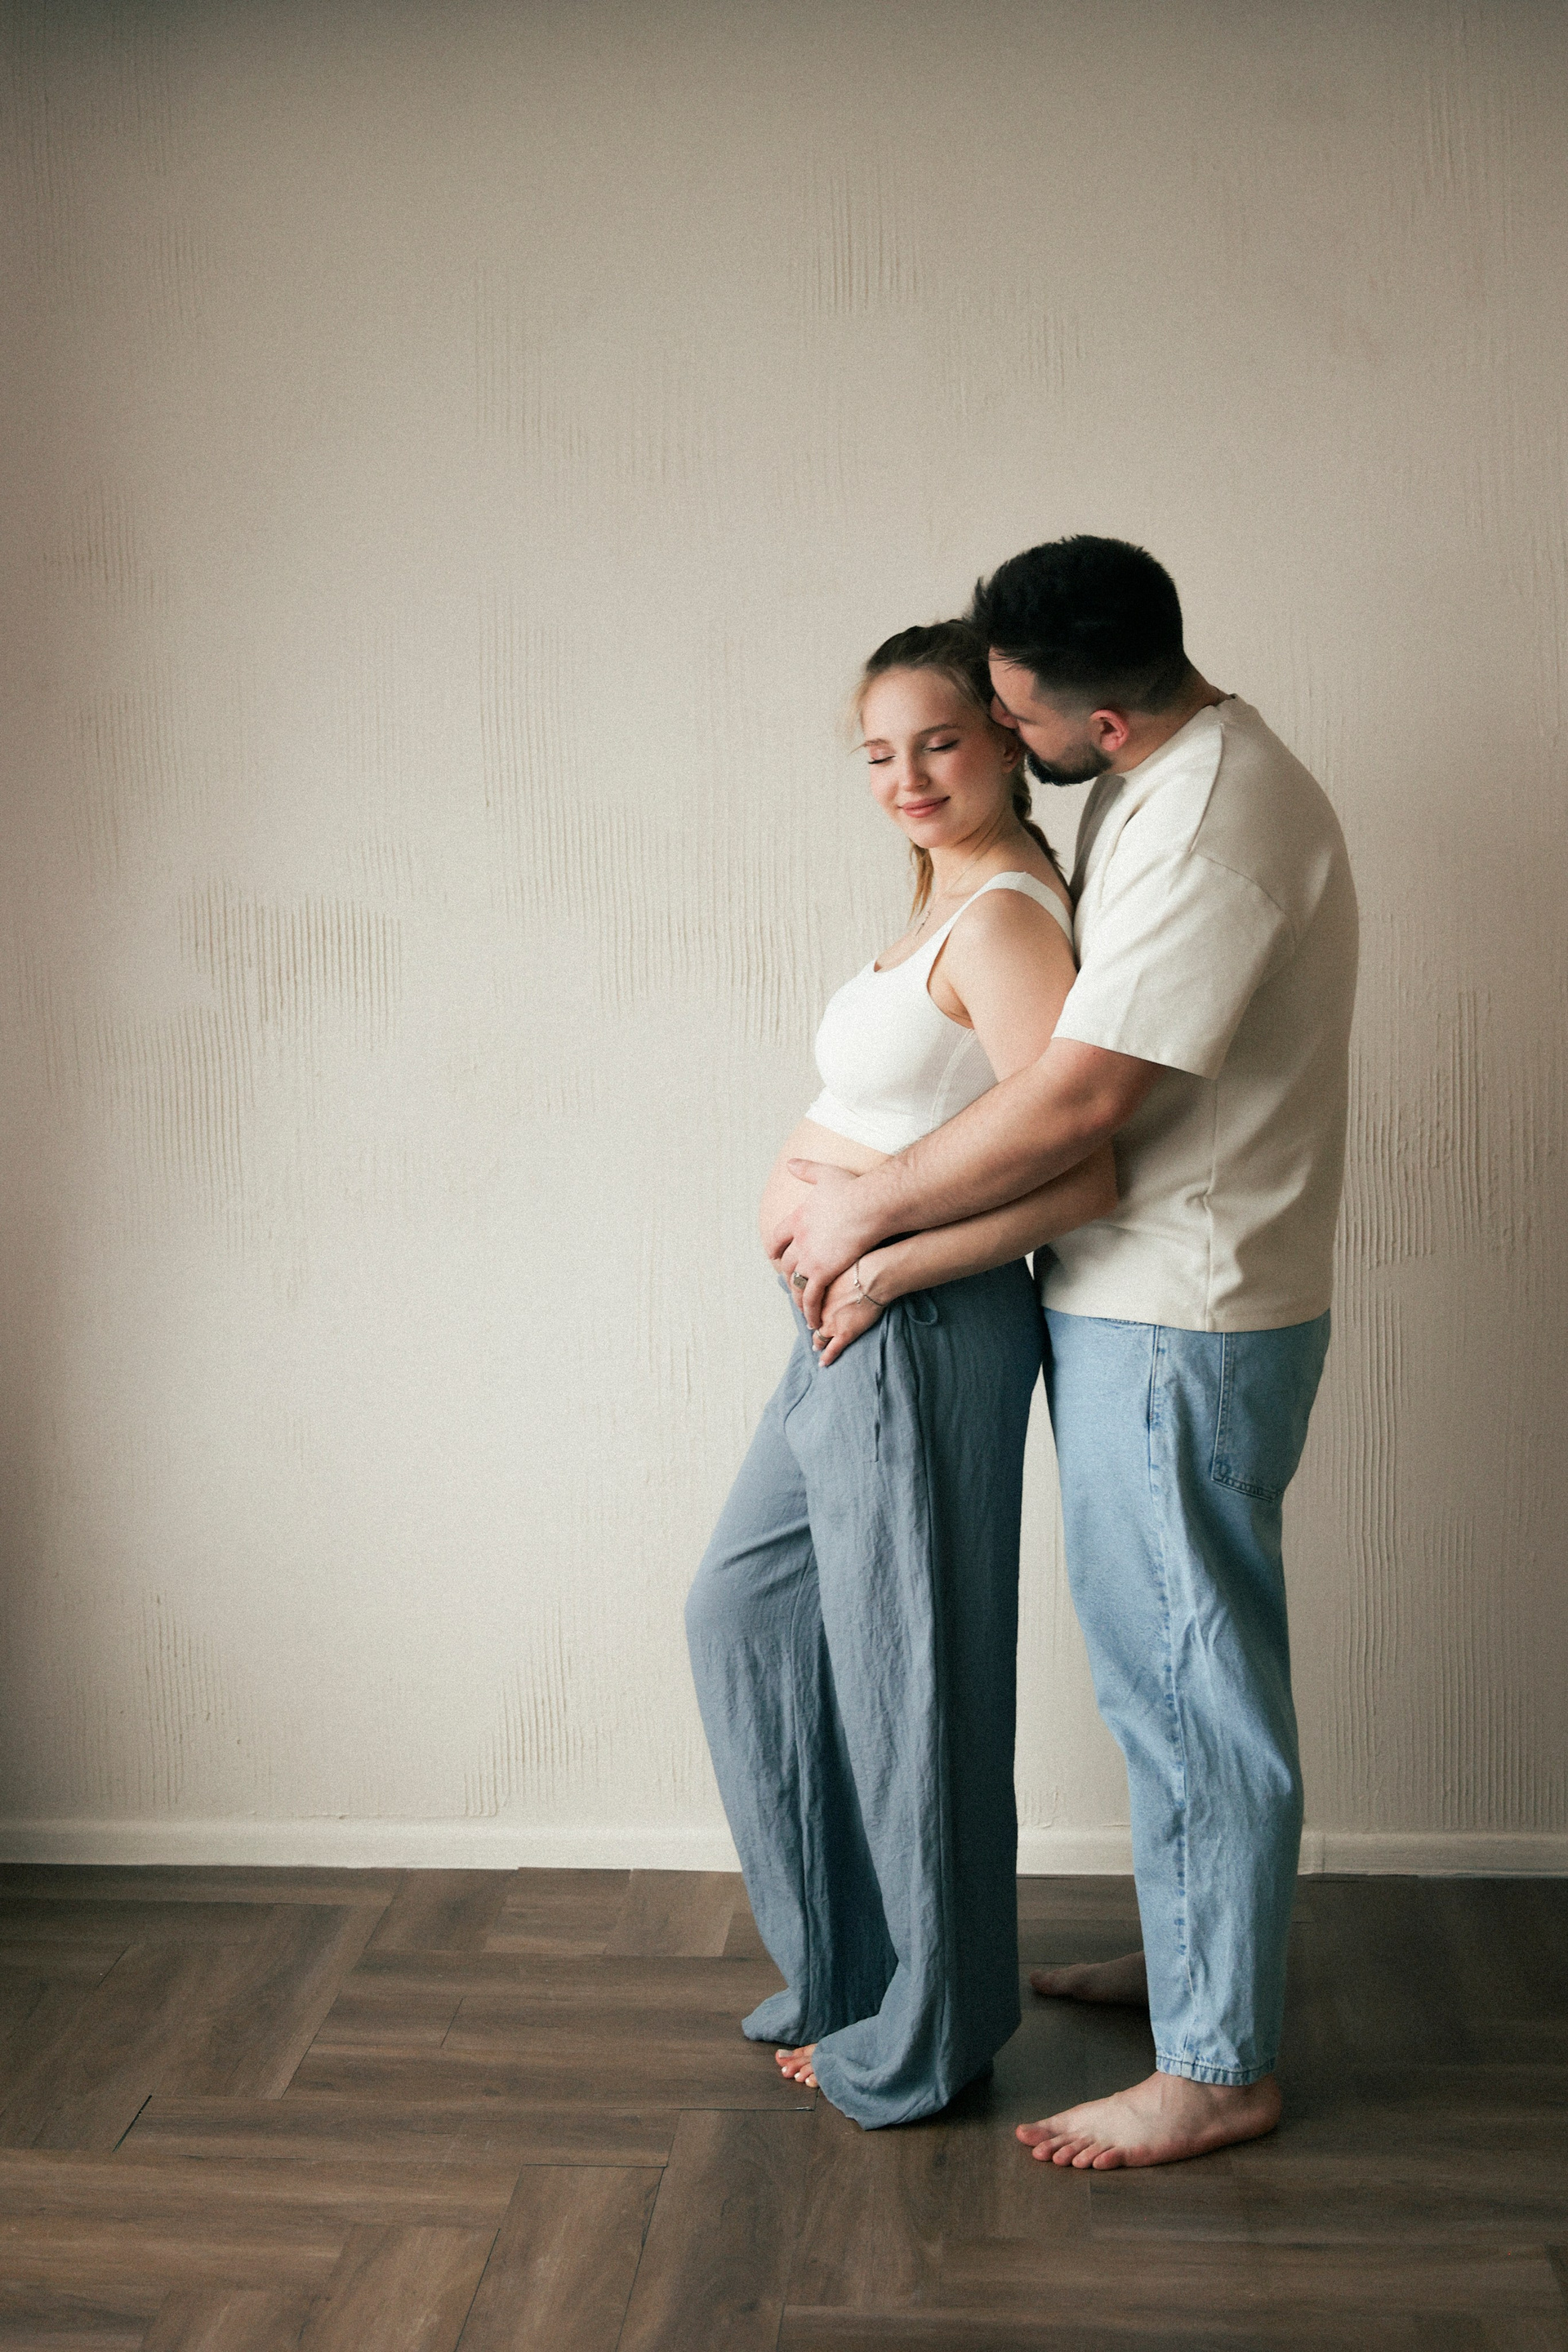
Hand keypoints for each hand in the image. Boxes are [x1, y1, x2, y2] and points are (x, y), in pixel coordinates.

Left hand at [770, 1162, 882, 1326]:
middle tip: (790, 1284)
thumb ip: (806, 1169)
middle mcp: (799, 1240)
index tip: (773, 1255)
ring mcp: (809, 1257)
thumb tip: (790, 1162)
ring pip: (796, 1282)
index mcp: (798, 1219)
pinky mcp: (822, 1271)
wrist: (868, 1206)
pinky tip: (813, 1319)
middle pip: (785, 1262)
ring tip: (800, 1308)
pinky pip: (810, 1296)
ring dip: (796, 1297)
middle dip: (786, 1275)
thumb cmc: (853, 1189)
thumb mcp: (825, 1174)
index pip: (777, 1237)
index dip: (774, 1248)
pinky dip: (809, 1309)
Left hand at [811, 1263, 886, 1365]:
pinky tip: (823, 1363)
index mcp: (818, 1295)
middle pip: (812, 1322)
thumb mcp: (836, 1267)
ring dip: (818, 1343)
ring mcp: (831, 1324)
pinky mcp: (845, 1334)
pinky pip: (832, 1350)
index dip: (810, 1310)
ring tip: (816, 1347)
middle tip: (811, 1329)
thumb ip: (831, 1274)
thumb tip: (832, 1270)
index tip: (811, 1312)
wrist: (871, 1278)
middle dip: (812, 1326)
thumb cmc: (859, 1268)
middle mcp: (820, 1311)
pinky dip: (827, 1358)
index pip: (809, 1306)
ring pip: (819, 1338)